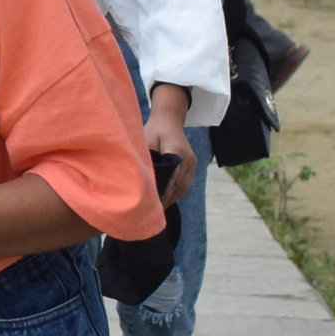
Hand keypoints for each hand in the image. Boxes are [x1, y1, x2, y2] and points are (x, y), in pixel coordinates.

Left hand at [145, 82, 197, 205]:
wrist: (169, 119)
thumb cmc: (153, 130)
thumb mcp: (145, 142)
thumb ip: (147, 160)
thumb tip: (141, 181)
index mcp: (177, 152)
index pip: (170, 179)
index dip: (160, 194)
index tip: (148, 207)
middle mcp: (188, 159)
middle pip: (177, 186)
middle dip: (164, 201)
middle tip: (149, 216)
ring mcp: (192, 163)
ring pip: (183, 188)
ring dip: (170, 200)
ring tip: (156, 213)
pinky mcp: (192, 165)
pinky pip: (185, 184)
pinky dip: (175, 194)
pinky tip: (164, 202)